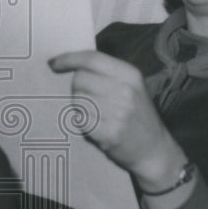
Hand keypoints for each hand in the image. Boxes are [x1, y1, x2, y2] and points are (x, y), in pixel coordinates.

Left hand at [49, 50, 186, 189]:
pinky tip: (97, 126)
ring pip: (77, 100)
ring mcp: (117, 113)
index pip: (91, 58)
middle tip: (89, 99)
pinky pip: (81, 120)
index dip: (68, 59)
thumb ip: (106, 73)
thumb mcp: (131, 86)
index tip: (53, 63)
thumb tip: (70, 64)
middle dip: (77, 88)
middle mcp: (124, 91)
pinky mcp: (109, 133)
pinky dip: (83, 123)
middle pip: (79, 79)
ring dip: (80, 107)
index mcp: (130, 74)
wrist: (154, 150)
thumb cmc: (137, 115)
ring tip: (96, 114)